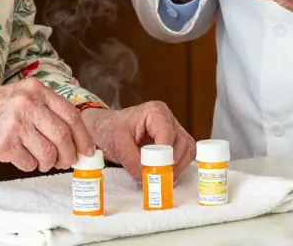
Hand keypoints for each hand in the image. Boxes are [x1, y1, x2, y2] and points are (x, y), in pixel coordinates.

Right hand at [0, 79, 94, 172]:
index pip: (71, 114)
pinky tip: (21, 158)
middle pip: (63, 136)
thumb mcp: (20, 96)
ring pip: (49, 153)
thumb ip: (45, 109)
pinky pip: (29, 163)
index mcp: (35, 89)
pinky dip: (30, 165)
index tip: (87, 150)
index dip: (83, 136)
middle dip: (69, 155)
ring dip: (48, 163)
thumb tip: (75, 137)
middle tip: (65, 161)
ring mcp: (15, 124)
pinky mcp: (4, 144)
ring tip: (41, 161)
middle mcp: (27, 103)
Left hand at [81, 102, 195, 180]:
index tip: (156, 170)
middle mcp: (168, 120)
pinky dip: (175, 169)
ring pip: (187, 151)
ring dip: (176, 168)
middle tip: (160, 178)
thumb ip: (131, 159)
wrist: (105, 129)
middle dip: (172, 163)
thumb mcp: (117, 143)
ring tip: (161, 179)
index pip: (167, 134)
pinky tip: (163, 176)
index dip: (164, 155)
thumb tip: (145, 177)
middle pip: (183, 143)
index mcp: (155, 112)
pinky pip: (183, 157)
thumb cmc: (110, 129)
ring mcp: (173, 131)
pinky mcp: (173, 144)